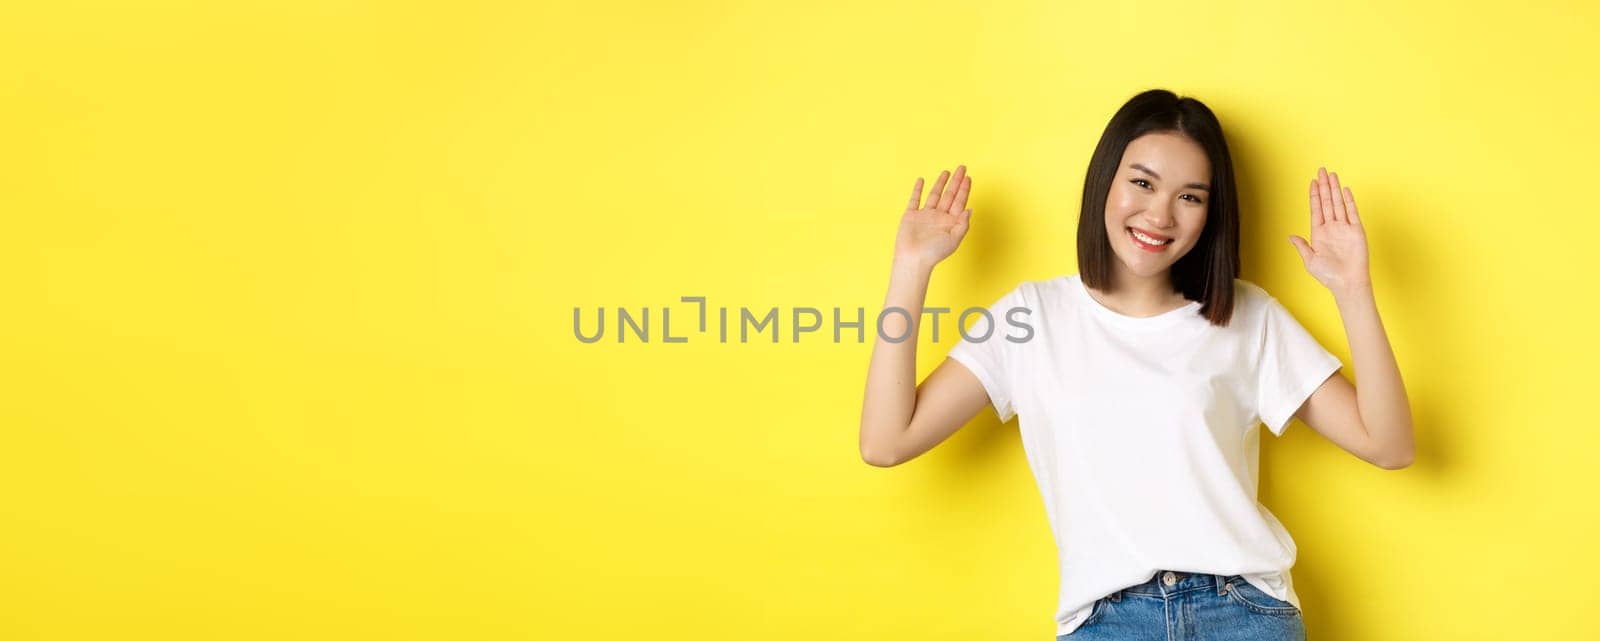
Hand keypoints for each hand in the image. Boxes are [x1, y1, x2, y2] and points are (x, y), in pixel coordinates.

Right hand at [895, 165, 972, 270]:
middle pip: (950, 195)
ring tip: (946, 172)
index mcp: (950, 222)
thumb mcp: (955, 239)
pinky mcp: (911, 216)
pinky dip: (917, 190)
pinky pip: (915, 199)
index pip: (960, 201)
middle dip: (956, 181)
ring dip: (940, 183)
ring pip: (934, 195)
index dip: (964, 189)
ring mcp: (925, 215)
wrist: (913, 259)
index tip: (968, 177)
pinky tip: (922, 180)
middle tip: (962, 167)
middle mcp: (939, 217)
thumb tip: (970, 208)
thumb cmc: (934, 253)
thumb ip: (963, 224)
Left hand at [1290, 167, 1371, 294]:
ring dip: (1335, 189)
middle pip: (1327, 202)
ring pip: (1338, 203)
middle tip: (1321, 170)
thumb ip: (1302, 246)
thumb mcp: (1310, 261)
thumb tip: (1290, 236)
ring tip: (1331, 174)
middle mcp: (1332, 228)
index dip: (1314, 195)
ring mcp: (1344, 228)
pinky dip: (1349, 200)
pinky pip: (1352, 212)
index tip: (1312, 182)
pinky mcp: (1356, 230)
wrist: (1347, 283)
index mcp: (1319, 233)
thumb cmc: (1329, 276)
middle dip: (1324, 186)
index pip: (1316, 209)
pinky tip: (1345, 189)